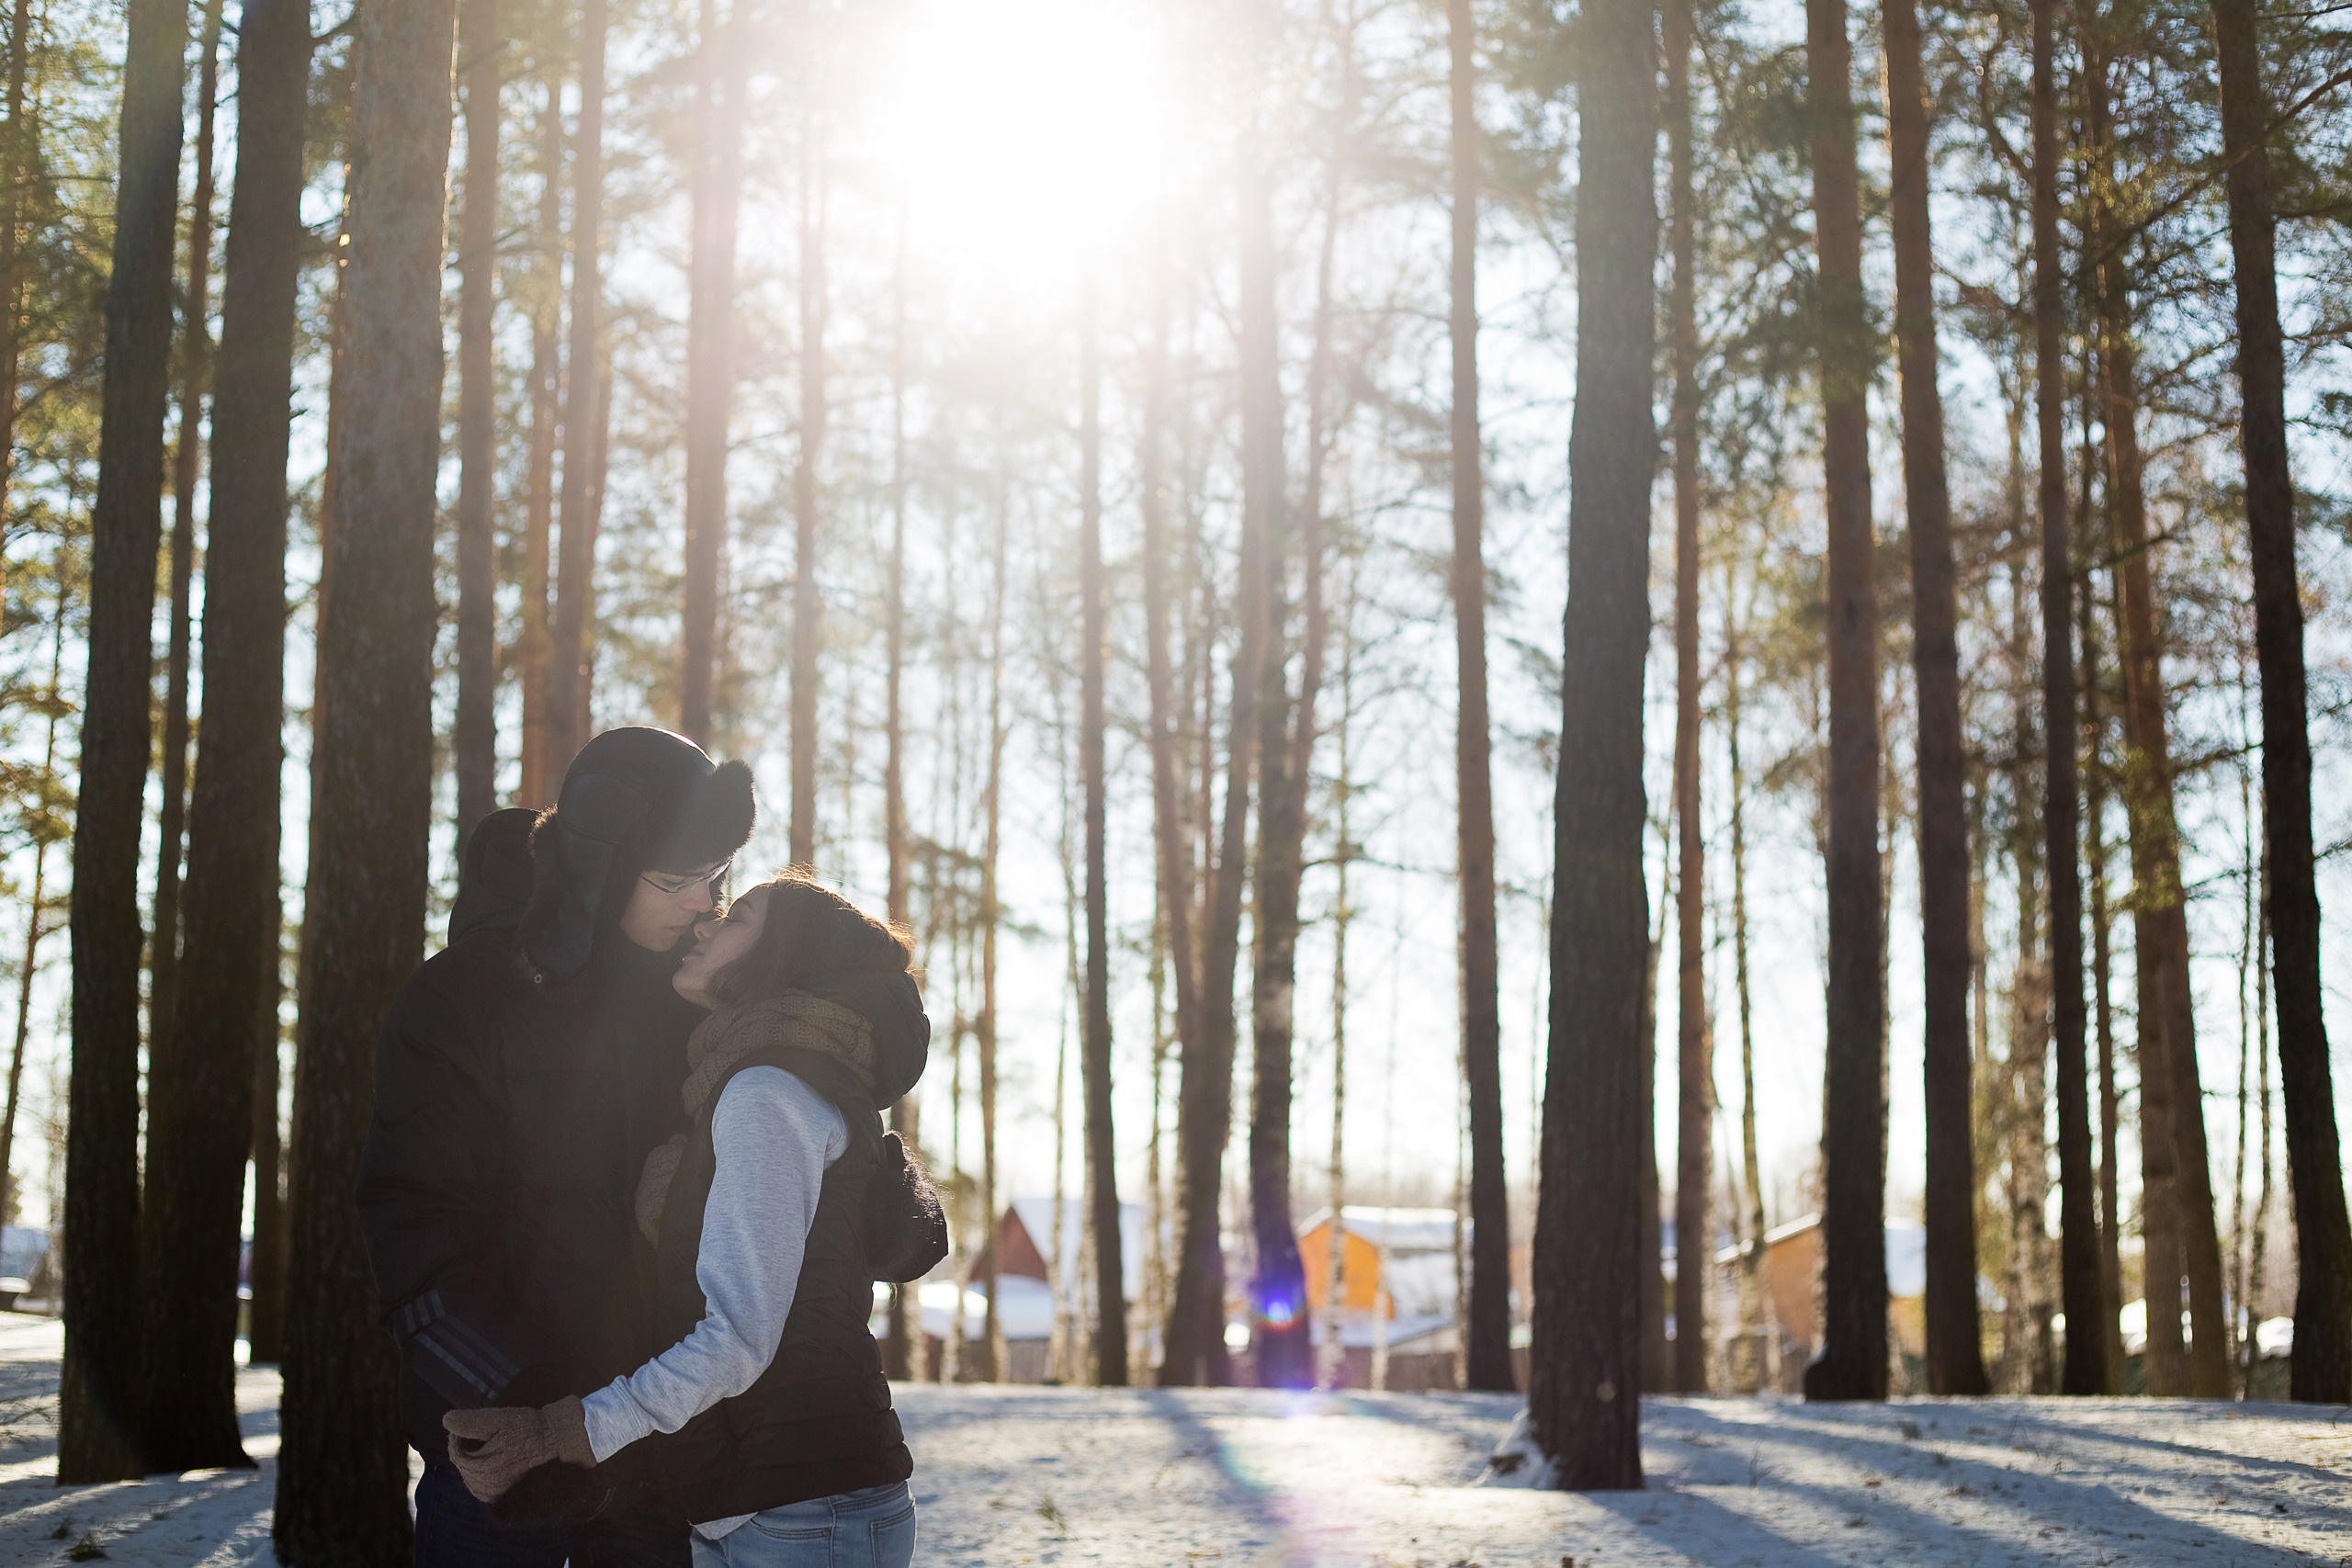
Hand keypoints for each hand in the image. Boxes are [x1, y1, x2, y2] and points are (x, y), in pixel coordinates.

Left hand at [441, 1396, 595, 1502]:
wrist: (551, 1438)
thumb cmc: (526, 1426)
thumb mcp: (499, 1418)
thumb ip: (471, 1422)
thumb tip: (445, 1420)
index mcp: (486, 1466)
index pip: (457, 1456)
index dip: (455, 1439)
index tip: (461, 1427)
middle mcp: (489, 1483)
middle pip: (462, 1468)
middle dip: (461, 1451)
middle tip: (469, 1435)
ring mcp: (495, 1490)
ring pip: (468, 1479)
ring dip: (468, 1463)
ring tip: (478, 1447)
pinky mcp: (501, 1492)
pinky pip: (479, 1488)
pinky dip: (475, 1476)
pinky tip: (482, 1463)